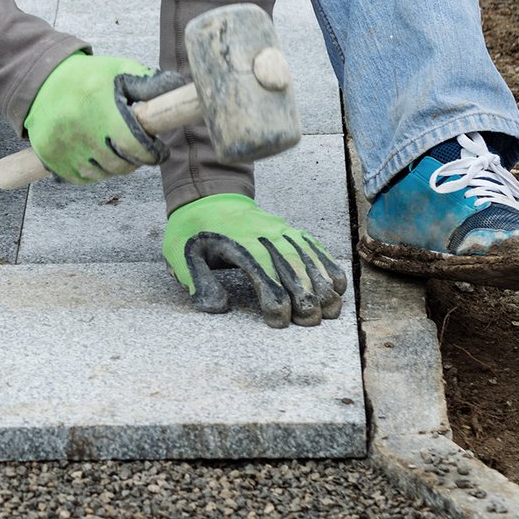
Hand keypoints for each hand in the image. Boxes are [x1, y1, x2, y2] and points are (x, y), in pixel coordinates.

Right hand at [23, 54, 185, 182]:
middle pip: (119, 164)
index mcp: (100, 108)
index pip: (134, 146)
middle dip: (135, 160)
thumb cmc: (87, 77)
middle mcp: (79, 131)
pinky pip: (82, 178)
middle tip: (139, 150)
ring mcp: (63, 147)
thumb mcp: (119, 70)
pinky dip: (95, 172)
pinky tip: (98, 156)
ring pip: (101, 173)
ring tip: (118, 151)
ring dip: (116, 167)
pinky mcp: (50, 158)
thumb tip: (176, 90)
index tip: (159, 152)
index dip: (152, 154)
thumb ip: (148, 82)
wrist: (41, 81)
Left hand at [163, 194, 346, 327]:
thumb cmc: (193, 231)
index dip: (275, 300)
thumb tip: (218, 308)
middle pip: (293, 267)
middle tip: (311, 322)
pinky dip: (328, 265)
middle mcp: (264, 236)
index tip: (279, 321)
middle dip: (307, 297)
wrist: (207, 196)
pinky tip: (337, 286)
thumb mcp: (181, 255)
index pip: (264, 273)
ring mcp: (280, 231)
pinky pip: (314, 247)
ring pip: (309, 258)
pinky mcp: (289, 230)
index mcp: (238, 244)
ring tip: (331, 311)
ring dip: (323, 285)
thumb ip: (198, 282)